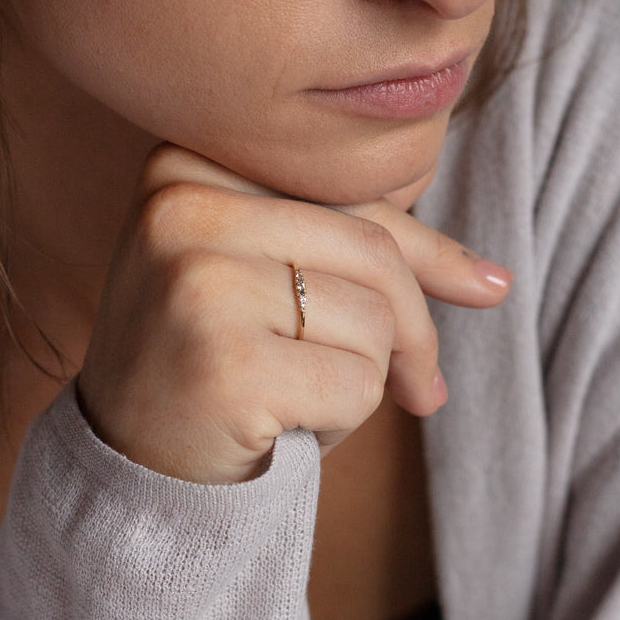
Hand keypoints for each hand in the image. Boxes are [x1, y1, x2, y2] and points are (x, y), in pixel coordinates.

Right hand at [77, 144, 510, 482]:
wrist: (124, 454)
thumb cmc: (206, 353)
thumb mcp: (266, 272)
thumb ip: (368, 253)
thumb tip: (495, 282)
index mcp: (187, 166)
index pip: (350, 193)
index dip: (420, 255)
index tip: (478, 291)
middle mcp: (183, 206)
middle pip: (372, 252)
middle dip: (411, 332)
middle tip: (419, 387)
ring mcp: (197, 281)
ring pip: (374, 321)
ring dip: (362, 378)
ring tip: (290, 394)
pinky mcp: (222, 361)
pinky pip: (356, 384)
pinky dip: (343, 420)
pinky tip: (278, 427)